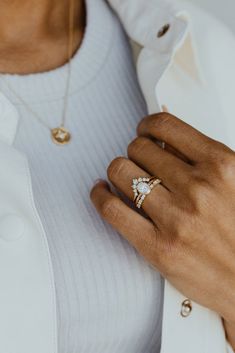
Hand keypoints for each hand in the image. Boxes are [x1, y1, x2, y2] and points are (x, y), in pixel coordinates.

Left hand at [90, 112, 234, 344]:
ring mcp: (176, 219)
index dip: (146, 125)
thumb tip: (162, 134)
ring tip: (124, 178)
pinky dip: (98, 195)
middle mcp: (198, 188)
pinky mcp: (157, 247)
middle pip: (139, 148)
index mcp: (221, 165)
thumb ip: (200, 156)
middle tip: (139, 162)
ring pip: (120, 171)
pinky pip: (111, 208)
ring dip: (118, 171)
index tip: (143, 132)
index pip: (165, 126)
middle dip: (135, 151)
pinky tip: (101, 190)